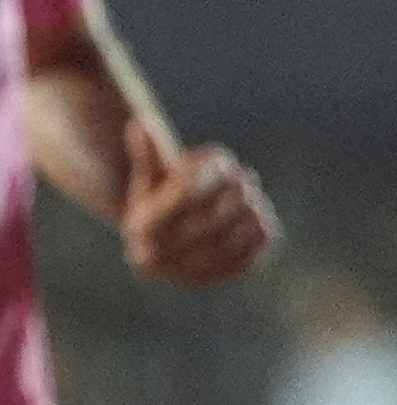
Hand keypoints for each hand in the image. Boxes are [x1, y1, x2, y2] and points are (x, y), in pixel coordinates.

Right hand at [120, 122, 278, 288]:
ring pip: (231, 240)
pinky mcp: (207, 282)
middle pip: (211, 218)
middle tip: (246, 181)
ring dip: (250, 215)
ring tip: (254, 202)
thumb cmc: (161, 193)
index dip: (211, 175)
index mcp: (141, 223)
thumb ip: (151, 150)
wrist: (161, 238)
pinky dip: (257, 242)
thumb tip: (141, 122)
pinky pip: (242, 263)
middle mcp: (154, 255)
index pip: (187, 193)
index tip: (226, 163)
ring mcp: (179, 274)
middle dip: (234, 194)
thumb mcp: (154, 171)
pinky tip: (263, 224)